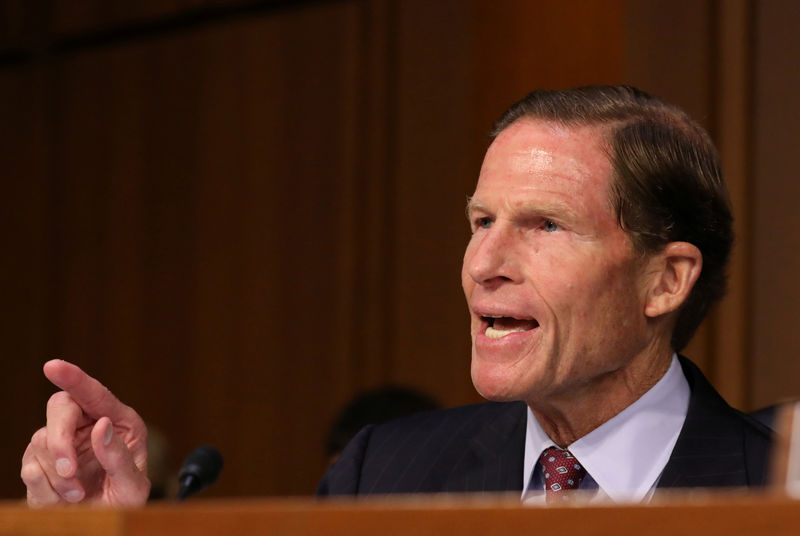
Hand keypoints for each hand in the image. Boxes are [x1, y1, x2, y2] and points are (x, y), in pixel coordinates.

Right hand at [20, 360, 150, 506]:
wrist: (105, 523)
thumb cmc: (125, 500)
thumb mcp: (133, 485)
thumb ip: (120, 457)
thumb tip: (101, 425)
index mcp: (119, 421)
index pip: (95, 393)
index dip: (73, 378)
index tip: (52, 366)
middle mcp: (89, 425)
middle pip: (60, 407)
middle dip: (60, 439)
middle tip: (69, 471)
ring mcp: (63, 443)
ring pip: (42, 440)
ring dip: (59, 475)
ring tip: (78, 495)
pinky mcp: (41, 464)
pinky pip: (31, 467)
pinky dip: (46, 487)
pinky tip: (65, 498)